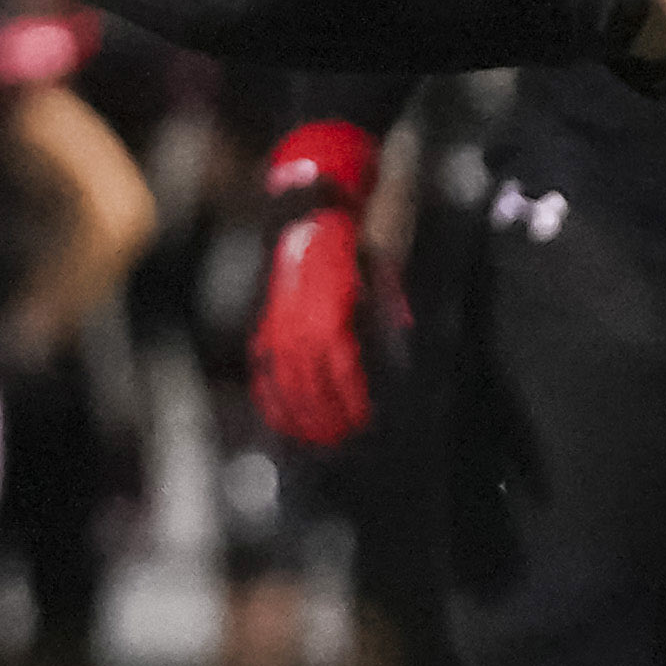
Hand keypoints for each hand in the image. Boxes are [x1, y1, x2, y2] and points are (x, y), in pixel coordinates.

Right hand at [252, 204, 383, 445]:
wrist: (304, 224)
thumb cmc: (348, 252)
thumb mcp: (380, 278)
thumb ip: (389, 313)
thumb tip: (403, 340)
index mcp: (329, 315)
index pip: (341, 371)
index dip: (351, 400)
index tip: (363, 422)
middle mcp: (298, 325)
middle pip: (311, 385)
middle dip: (326, 418)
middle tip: (342, 441)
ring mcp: (276, 327)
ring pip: (285, 384)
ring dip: (300, 416)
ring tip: (316, 441)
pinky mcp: (262, 327)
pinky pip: (262, 371)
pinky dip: (270, 398)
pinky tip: (280, 421)